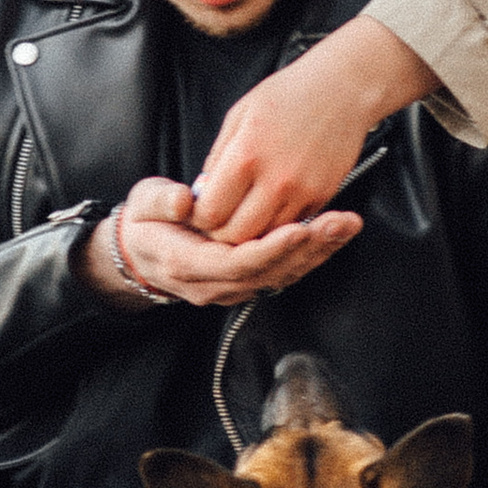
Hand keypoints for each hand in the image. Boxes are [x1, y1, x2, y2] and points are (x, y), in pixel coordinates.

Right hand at [81, 177, 361, 308]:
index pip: (236, 263)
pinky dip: (311, 254)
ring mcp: (232, 287)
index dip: (271, 248)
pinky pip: (284, 271)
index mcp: (186, 264)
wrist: (141, 253)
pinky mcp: (248, 280)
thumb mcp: (141, 203)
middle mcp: (213, 284)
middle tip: (341, 222)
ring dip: (318, 252)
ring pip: (282, 275)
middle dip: (308, 249)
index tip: (300, 227)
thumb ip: (163, 200)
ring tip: (347, 224)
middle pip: (269, 272)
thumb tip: (186, 200)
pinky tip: (334, 232)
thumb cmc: (144, 222)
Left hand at [191, 18, 439, 244]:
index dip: (200, 217)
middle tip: (222, 217)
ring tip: (247, 209)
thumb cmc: (289, 94)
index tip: (202, 211)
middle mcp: (276, 180)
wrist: (342, 88)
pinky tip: (272, 201)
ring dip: (252, 230)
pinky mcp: (323, 197)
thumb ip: (217, 158)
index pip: (211, 213)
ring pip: (266, 236)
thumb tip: (203, 191)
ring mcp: (303, 192)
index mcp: (246, 156)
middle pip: (237, 235)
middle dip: (222, 231)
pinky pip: (291, 225)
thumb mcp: (239, 116)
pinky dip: (278, 222)